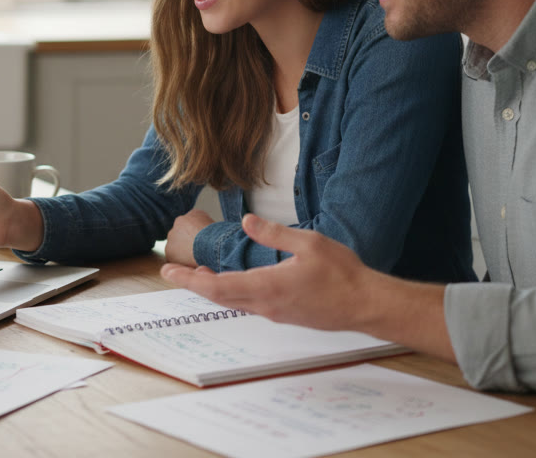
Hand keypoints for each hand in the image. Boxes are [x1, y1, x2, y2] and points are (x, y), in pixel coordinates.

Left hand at [162, 214, 456, 359]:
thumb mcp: (309, 243)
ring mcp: (276, 313)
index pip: (217, 286)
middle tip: (172, 272)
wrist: (366, 305)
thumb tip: (246, 221)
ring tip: (197, 276)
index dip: (189, 279)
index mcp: (267, 286)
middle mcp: (266, 305)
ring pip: (235, 302)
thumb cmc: (342, 273)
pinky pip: (250, 304)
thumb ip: (274, 233)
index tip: (168, 271)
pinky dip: (233, 293)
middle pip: (220, 297)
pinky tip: (234, 284)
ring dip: (213, 289)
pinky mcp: (286, 315)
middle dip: (193, 284)